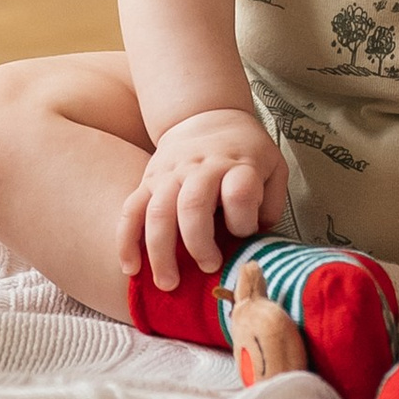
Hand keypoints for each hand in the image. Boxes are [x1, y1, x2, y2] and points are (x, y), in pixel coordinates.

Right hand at [117, 109, 287, 291]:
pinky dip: (126, 241)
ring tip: (168, 283)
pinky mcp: (148, 181)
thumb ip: (271, 202)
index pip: (238, 192)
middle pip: (193, 205)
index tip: (244, 233)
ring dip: (160, 252)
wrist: (206, 115)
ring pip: (158, 212)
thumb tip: (258, 241)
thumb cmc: (244, 151)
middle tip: (209, 267)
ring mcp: (170, 174)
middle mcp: (201, 168)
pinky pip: (130, 210)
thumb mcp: (272, 166)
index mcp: (237, 164)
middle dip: (198, 244)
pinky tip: (131, 268)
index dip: (243, 220)